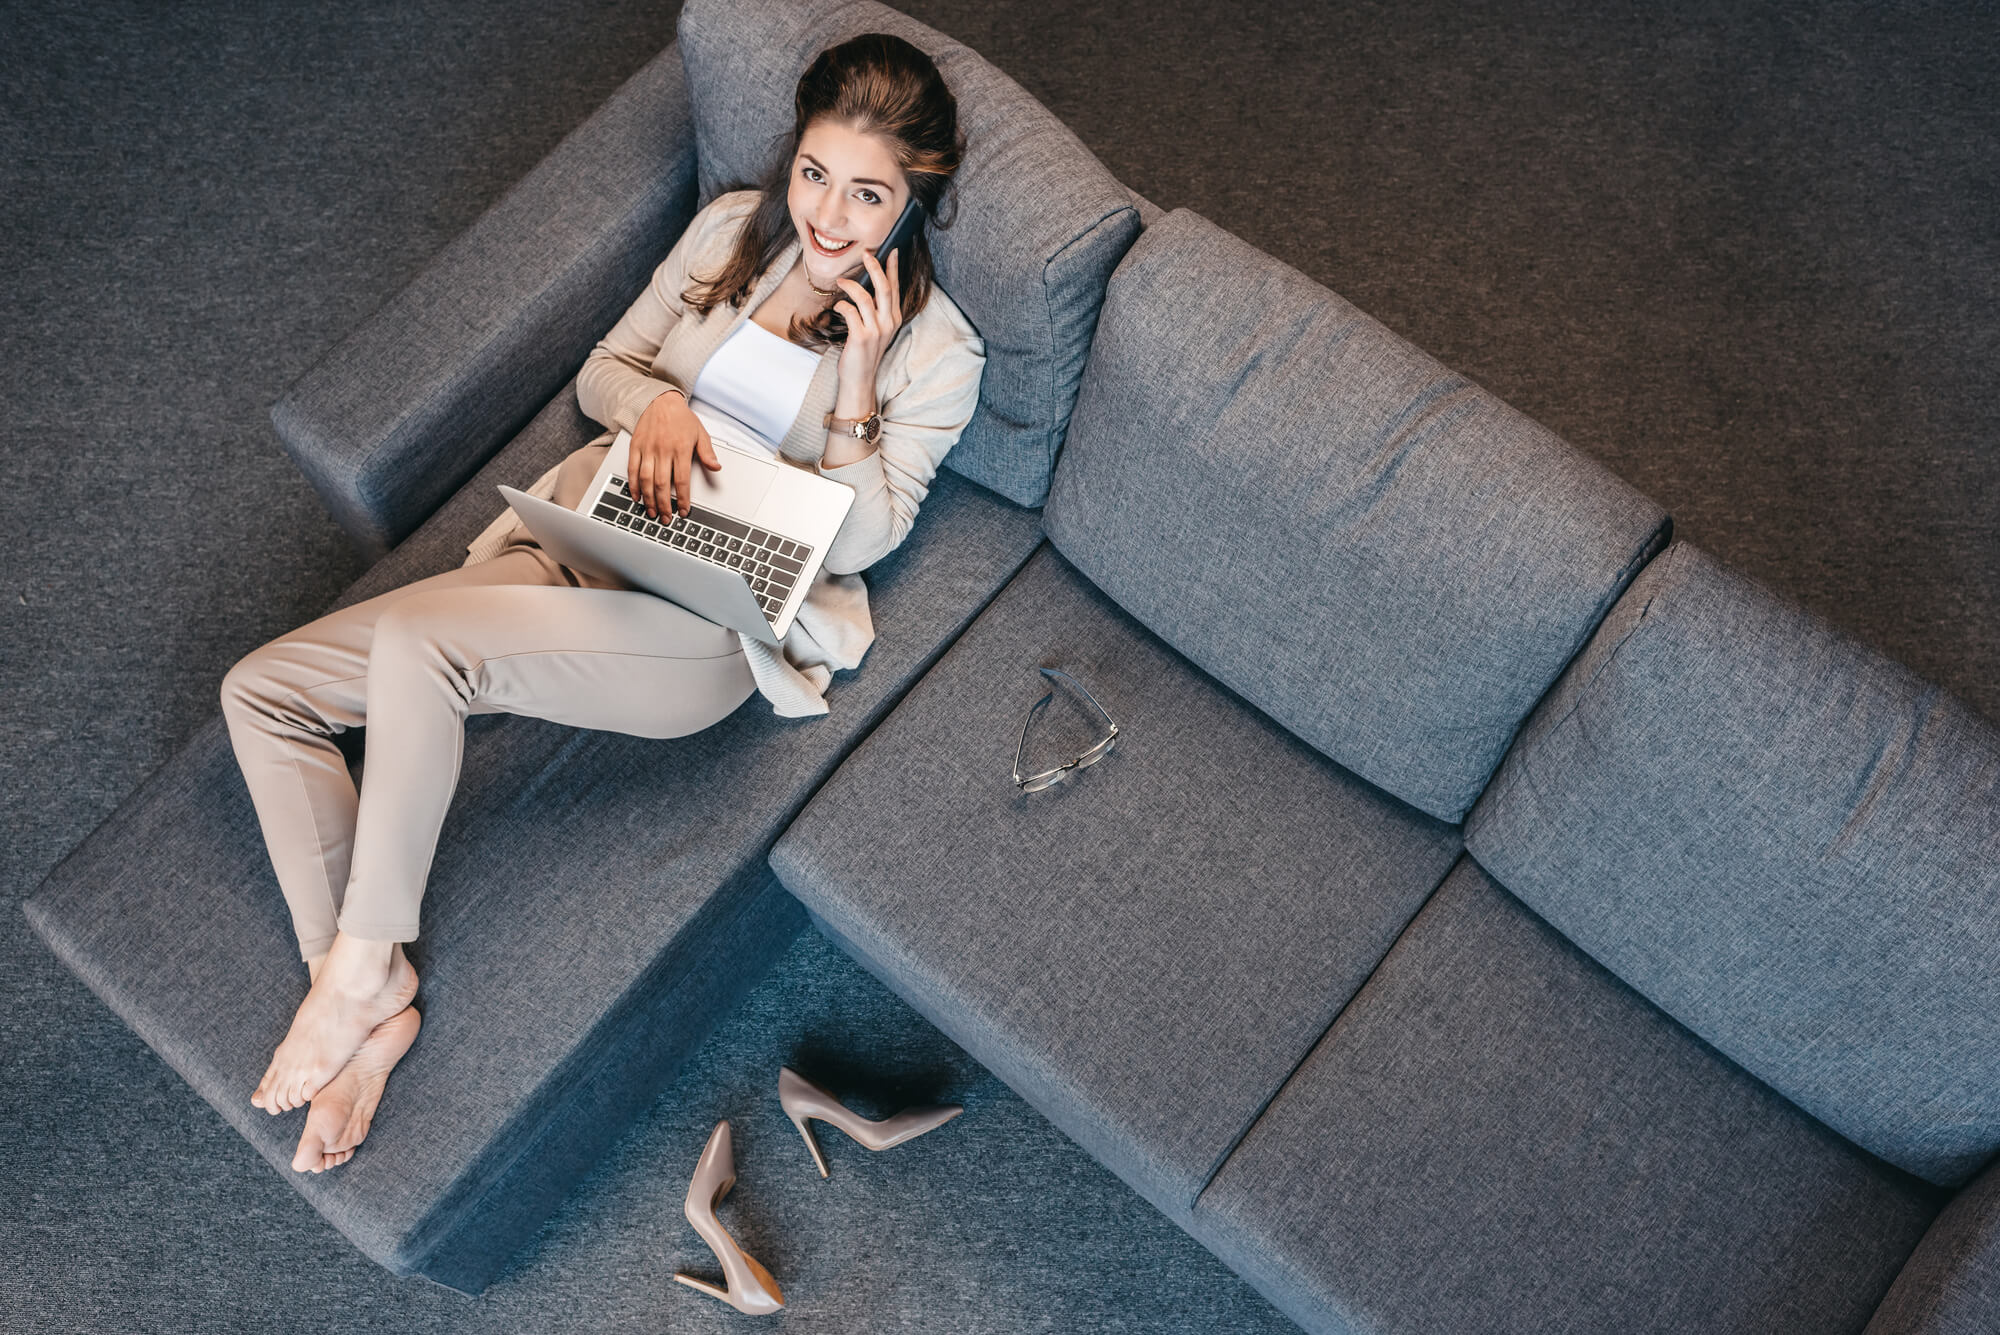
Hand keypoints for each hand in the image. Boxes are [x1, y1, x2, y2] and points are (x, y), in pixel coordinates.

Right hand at [629, 390, 717, 517]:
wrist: (660, 400)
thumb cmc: (681, 417)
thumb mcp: (700, 433)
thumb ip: (707, 452)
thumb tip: (716, 467)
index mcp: (681, 448)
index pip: (682, 480)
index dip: (682, 498)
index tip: (683, 511)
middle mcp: (663, 450)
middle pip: (662, 484)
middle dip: (664, 505)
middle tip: (666, 518)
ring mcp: (647, 449)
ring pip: (646, 479)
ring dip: (648, 499)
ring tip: (652, 511)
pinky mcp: (635, 447)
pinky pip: (632, 469)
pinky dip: (633, 485)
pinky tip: (636, 496)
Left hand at [831, 247, 901, 418]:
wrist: (859, 379)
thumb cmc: (864, 353)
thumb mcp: (876, 330)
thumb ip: (875, 311)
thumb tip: (867, 287)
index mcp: (894, 319)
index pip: (895, 288)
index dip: (893, 268)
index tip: (891, 251)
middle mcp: (888, 323)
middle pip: (884, 288)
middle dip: (875, 267)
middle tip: (866, 254)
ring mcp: (876, 331)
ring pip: (865, 297)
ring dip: (851, 285)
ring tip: (840, 281)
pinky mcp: (861, 337)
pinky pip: (850, 311)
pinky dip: (841, 305)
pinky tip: (837, 306)